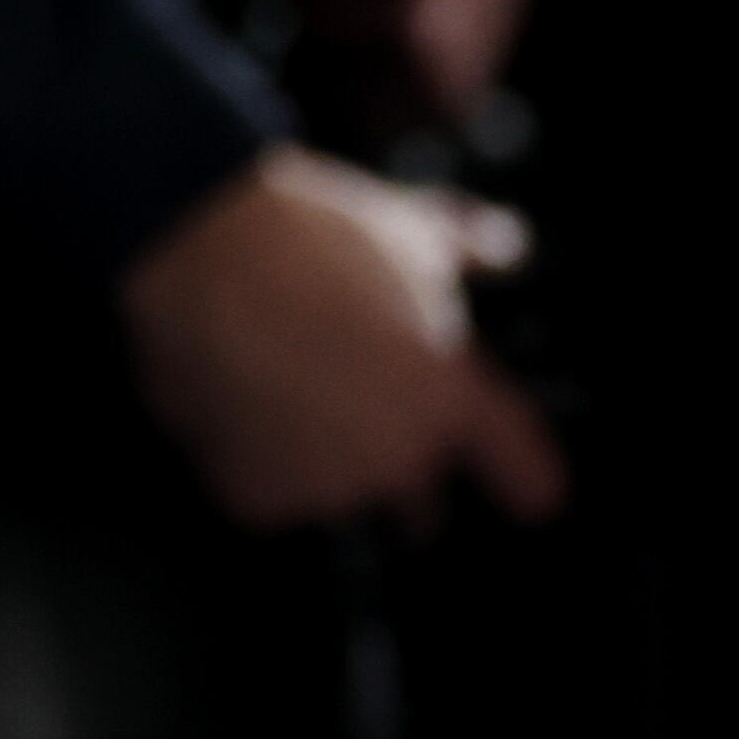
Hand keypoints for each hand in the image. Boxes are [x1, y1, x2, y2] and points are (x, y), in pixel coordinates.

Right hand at [122, 145, 567, 528]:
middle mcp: (401, 460)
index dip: (528, 482)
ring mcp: (326, 487)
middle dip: (401, 478)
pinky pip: (266, 495)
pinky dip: (253, 465)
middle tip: (358, 418)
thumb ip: (471, 247)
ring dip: (320, 467)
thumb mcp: (411, 228)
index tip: (538, 498)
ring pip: (334, 497)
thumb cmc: (312, 236)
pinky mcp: (257, 499)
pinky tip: (237, 407)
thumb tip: (504, 245)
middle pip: (421, 509)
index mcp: (454, 401)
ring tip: (282, 395)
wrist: (200, 253)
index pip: (521, 469)